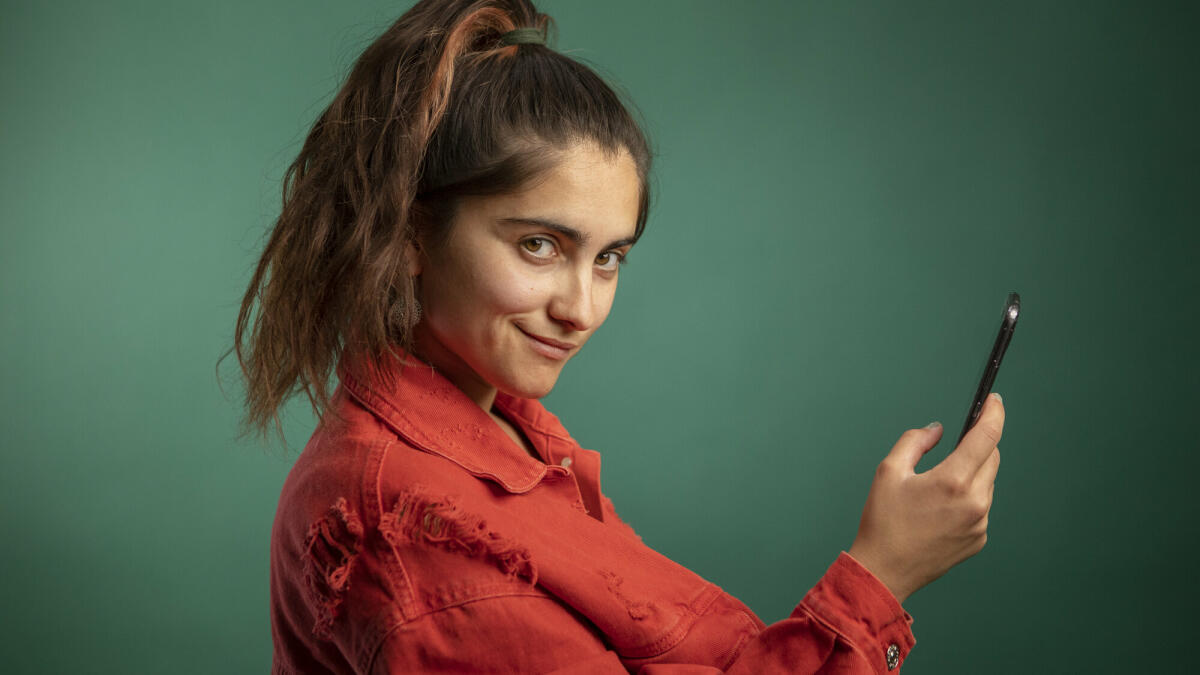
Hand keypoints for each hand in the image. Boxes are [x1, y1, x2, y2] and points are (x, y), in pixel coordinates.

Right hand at [847, 393, 1003, 604]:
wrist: (885, 571)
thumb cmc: (882, 521)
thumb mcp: (889, 471)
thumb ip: (916, 440)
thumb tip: (938, 429)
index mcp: (953, 481)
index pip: (987, 436)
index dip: (993, 413)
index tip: (993, 401)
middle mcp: (975, 502)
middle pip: (992, 457)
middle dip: (978, 444)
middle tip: (955, 443)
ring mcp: (981, 523)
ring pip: (987, 482)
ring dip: (972, 473)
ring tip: (938, 485)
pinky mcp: (979, 539)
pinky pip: (982, 506)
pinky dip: (968, 497)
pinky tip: (940, 508)